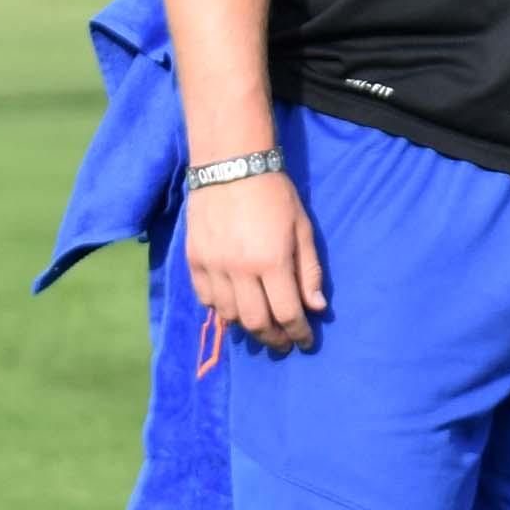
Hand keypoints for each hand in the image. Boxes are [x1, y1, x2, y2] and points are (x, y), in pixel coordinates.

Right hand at [185, 168, 324, 351]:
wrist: (230, 166)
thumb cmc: (275, 195)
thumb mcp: (302, 229)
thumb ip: (309, 271)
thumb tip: (316, 307)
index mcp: (272, 262)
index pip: (287, 313)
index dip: (299, 333)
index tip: (306, 342)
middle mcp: (239, 270)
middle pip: (256, 322)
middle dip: (273, 338)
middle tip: (283, 343)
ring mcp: (212, 266)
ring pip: (228, 314)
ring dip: (246, 326)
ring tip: (260, 327)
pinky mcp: (193, 259)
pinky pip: (205, 297)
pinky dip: (220, 308)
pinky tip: (233, 308)